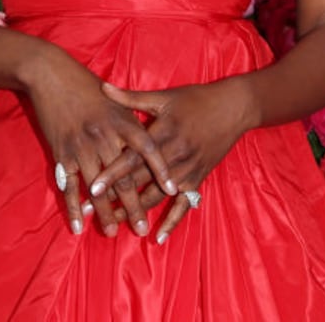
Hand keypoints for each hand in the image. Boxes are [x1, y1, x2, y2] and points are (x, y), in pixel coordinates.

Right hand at [21, 48, 177, 238]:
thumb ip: (133, 121)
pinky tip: (78, 225)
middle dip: (133, 205)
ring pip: (97, 188)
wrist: (52, 75)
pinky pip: (69, 186)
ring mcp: (83, 147)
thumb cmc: (86, 85)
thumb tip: (150, 142)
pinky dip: (73, 207)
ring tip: (112, 232)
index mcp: (123, 122)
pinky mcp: (62, 153)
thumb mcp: (115, 101)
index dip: (160, 170)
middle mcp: (105, 136)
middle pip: (123, 177)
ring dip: (105, 212)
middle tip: (141, 228)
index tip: (173, 190)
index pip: (148, 149)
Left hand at [93, 78, 256, 243]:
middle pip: (140, 181)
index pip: (132, 157)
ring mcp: (188, 170)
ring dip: (135, 211)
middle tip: (91, 211)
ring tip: (113, 223)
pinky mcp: (198, 179)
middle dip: (115, 197)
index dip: (112, 172)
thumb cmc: (196, 99)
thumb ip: (132, 98)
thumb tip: (102, 87)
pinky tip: (158, 238)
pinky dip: (172, 222)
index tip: (92, 187)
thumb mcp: (164, 97)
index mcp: (163, 134)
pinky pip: (184, 205)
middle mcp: (174, 155)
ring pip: (157, 196)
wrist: (234, 108)